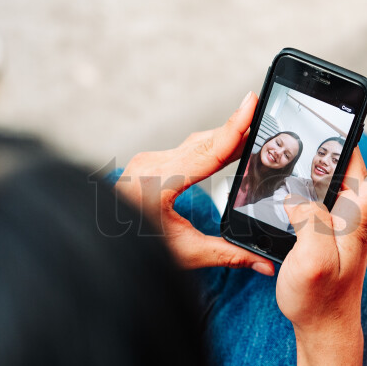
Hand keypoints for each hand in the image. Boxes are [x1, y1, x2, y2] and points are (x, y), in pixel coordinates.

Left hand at [115, 91, 274, 275]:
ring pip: (197, 142)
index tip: (250, 102)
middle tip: (265, 115)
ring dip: (226, 138)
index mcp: (157, 183)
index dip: (233, 127)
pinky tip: (230, 145)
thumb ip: (228, 254)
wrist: (101, 244)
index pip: (206, 151)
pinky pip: (187, 148)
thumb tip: (264, 263)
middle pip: (205, 142)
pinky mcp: (150, 163)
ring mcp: (149, 161)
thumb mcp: (185, 254)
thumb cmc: (133, 249)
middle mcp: (151, 165)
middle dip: (237, 129)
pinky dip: (212, 145)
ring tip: (255, 130)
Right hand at [276, 94, 366, 365]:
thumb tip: (298, 197)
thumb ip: (308, 224)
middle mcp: (359, 212)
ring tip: (299, 141)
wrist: (324, 328)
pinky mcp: (332, 226)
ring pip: (342, 173)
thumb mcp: (312, 264)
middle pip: (366, 160)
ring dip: (326, 154)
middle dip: (351, 132)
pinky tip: (292, 175)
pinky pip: (325, 190)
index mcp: (362, 216)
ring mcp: (346, 219)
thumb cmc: (322, 302)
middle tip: (326, 112)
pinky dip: (313, 175)